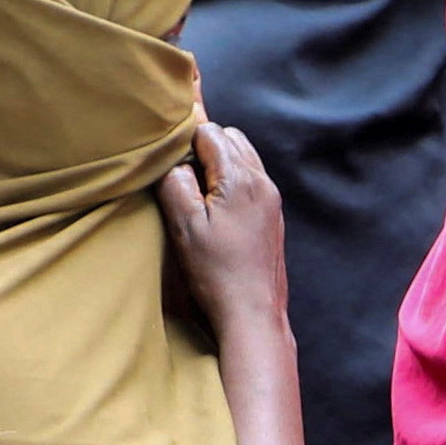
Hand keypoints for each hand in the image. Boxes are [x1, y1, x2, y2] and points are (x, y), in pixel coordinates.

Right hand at [157, 118, 291, 335]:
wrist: (253, 312)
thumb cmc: (216, 271)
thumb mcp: (183, 223)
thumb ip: (175, 180)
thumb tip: (175, 159)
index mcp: (240, 179)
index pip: (209, 132)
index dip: (185, 142)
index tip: (172, 163)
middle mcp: (263, 183)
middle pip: (230, 138)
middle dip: (204, 148)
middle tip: (183, 178)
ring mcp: (272, 200)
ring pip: (243, 157)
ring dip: (219, 164)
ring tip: (199, 194)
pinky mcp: (273, 216)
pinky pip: (252, 180)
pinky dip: (232, 181)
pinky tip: (216, 208)